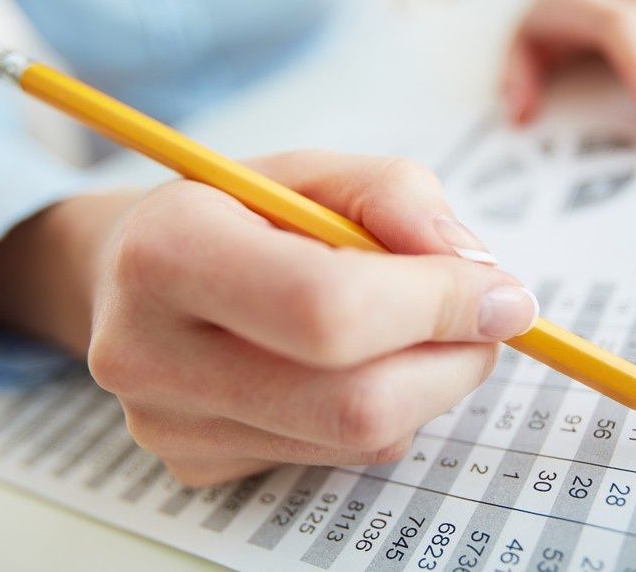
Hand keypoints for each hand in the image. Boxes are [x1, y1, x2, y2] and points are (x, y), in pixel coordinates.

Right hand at [0, 152, 537, 485]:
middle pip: (355, 403)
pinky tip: (345, 364)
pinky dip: (377, 409)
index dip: (435, 306)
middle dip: (452, 361)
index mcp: (169, 251)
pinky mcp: (197, 466)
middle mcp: (150, 354)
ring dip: (424, 384)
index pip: (328, 309)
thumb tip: (480, 277)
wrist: (134, 269)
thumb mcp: (312, 170)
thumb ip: (400, 198)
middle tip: (481, 320)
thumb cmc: (235, 211)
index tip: (501, 293)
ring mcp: (170, 426)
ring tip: (407, 328)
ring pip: (360, 439)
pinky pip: (337, 457)